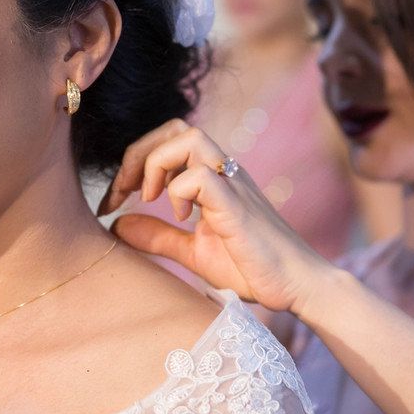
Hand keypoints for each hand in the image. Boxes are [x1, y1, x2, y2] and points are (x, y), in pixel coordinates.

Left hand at [99, 119, 333, 314]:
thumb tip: (116, 227)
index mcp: (213, 179)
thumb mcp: (193, 252)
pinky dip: (180, 192)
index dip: (135, 161)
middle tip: (124, 193)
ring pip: (190, 137)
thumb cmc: (253, 267)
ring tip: (151, 199)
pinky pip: (203, 176)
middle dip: (139, 154)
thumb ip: (157, 237)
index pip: (168, 140)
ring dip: (158, 163)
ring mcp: (233, 185)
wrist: (299, 286)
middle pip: (176, 127)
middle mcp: (224, 173)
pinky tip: (182, 219)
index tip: (114, 200)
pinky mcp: (238, 206)